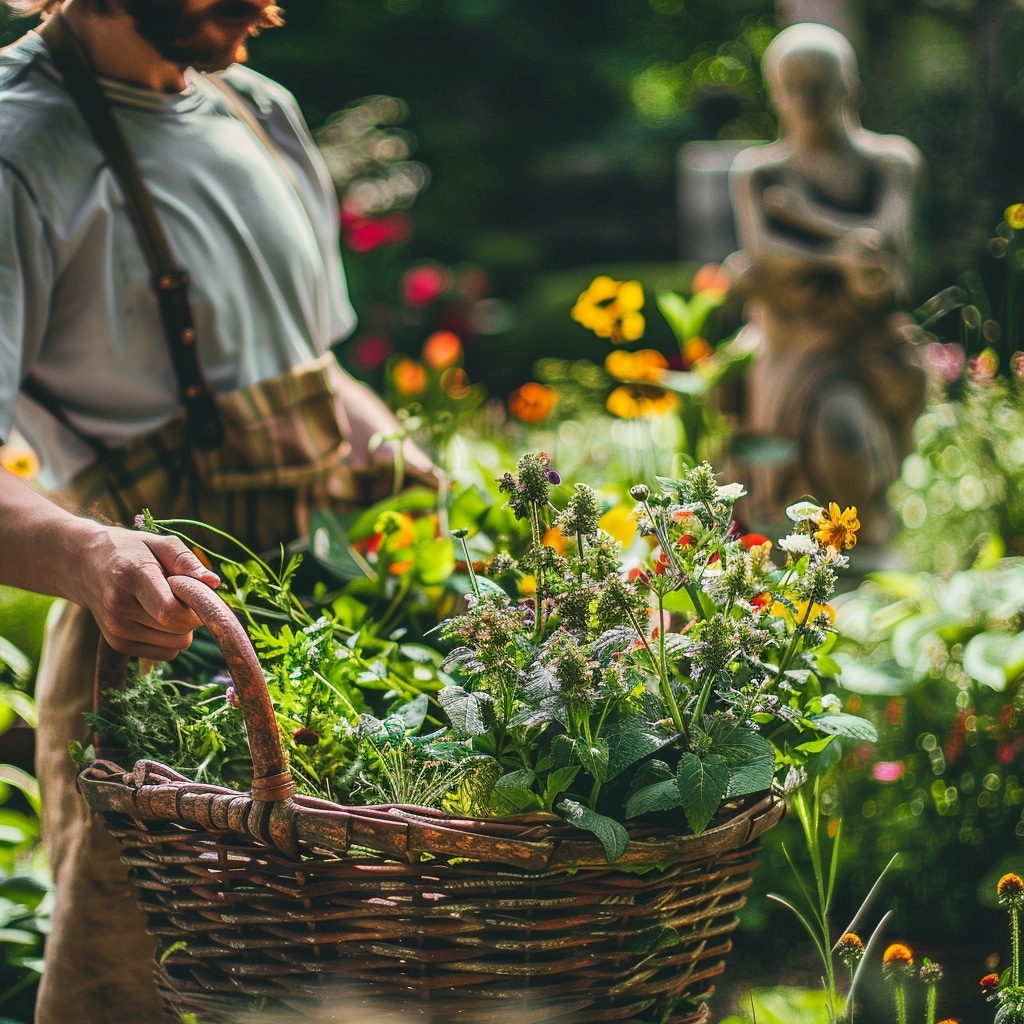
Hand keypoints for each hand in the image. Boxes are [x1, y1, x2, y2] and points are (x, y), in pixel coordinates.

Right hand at [75, 526, 220, 660]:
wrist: (85, 565)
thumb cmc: (131, 550)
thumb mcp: (160, 543)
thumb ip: (187, 561)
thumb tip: (214, 583)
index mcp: (132, 576)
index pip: (170, 611)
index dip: (195, 608)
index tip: (197, 593)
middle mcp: (119, 607)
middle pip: (178, 630)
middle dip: (192, 615)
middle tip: (182, 595)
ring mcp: (116, 629)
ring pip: (175, 645)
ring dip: (182, 628)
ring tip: (167, 603)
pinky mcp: (118, 644)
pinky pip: (166, 653)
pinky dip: (170, 638)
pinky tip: (157, 617)